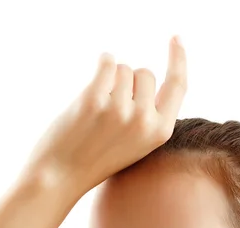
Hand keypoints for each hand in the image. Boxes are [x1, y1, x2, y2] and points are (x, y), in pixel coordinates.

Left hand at [21, 36, 187, 195]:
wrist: (60, 178)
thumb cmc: (96, 158)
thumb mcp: (135, 143)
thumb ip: (148, 115)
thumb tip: (145, 75)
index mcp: (159, 133)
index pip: (179, 85)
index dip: (179, 59)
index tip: (175, 38)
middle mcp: (144, 121)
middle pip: (146, 74)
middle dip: (129, 82)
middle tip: (109, 112)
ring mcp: (120, 110)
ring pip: (123, 69)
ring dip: (109, 81)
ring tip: (95, 112)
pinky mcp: (94, 100)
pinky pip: (106, 63)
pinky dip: (100, 66)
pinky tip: (90, 90)